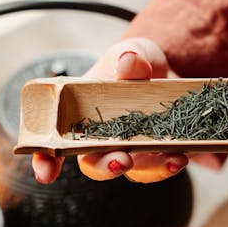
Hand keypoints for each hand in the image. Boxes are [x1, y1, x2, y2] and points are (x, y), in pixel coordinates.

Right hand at [31, 37, 188, 183]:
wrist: (172, 77)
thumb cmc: (138, 66)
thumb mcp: (135, 52)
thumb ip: (130, 55)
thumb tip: (129, 61)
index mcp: (81, 114)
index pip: (55, 141)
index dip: (45, 159)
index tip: (45, 173)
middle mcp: (102, 140)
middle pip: (95, 164)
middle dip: (107, 166)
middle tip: (122, 160)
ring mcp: (131, 151)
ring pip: (134, 171)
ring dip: (151, 169)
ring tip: (171, 158)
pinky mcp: (158, 156)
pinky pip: (161, 168)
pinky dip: (170, 164)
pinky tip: (182, 156)